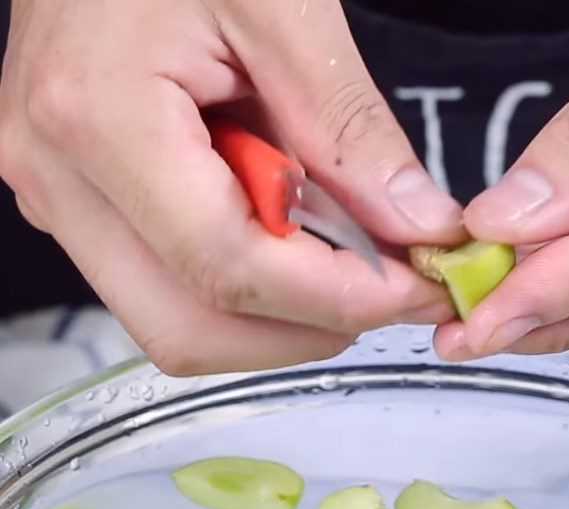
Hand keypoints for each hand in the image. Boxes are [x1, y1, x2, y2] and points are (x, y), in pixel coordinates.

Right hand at [0, 0, 461, 374]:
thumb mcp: (285, 7)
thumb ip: (350, 131)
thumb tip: (418, 228)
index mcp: (99, 118)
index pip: (230, 268)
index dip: (338, 297)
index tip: (415, 290)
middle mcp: (62, 183)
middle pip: (194, 330)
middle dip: (309, 327)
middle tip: (387, 286)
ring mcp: (65, 204)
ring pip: (181, 328)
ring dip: (282, 316)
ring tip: (345, 253)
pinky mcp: (85, 210)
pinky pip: (172, 293)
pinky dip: (252, 293)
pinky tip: (294, 240)